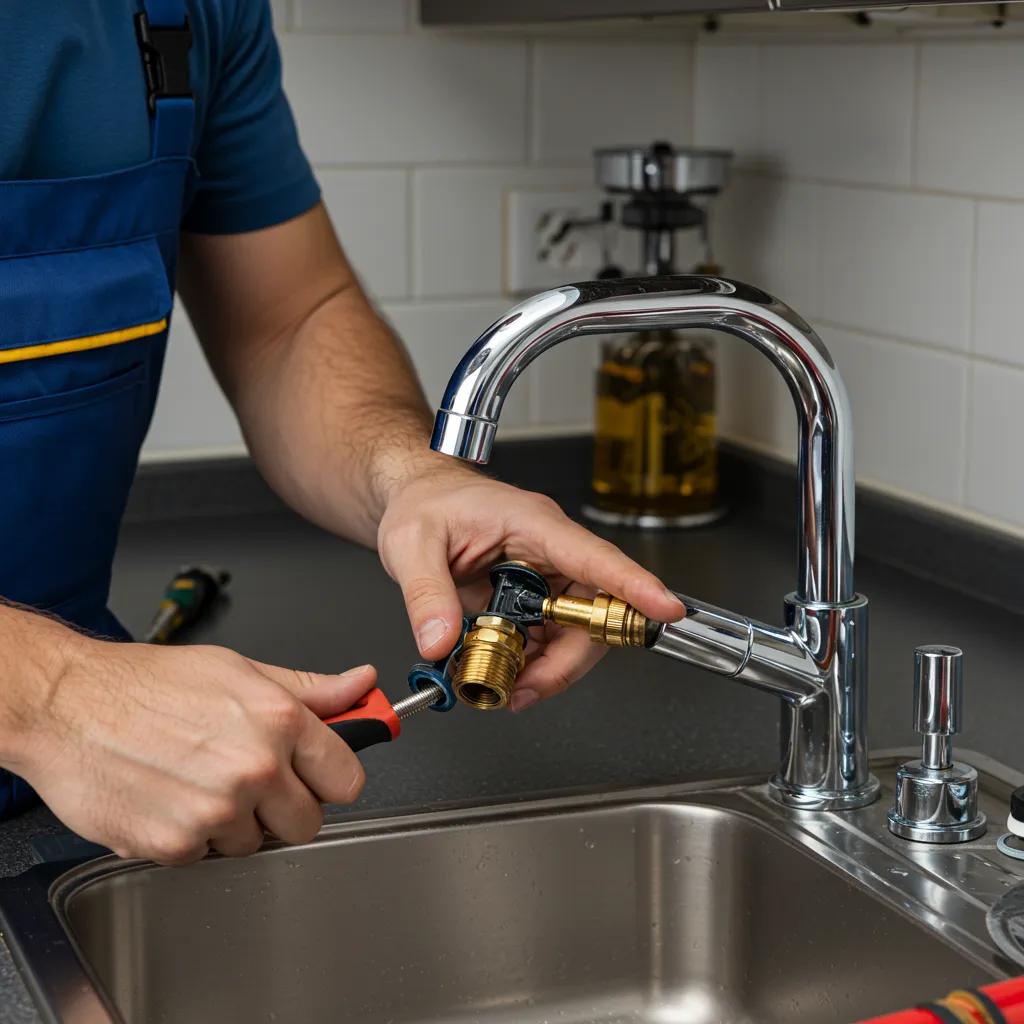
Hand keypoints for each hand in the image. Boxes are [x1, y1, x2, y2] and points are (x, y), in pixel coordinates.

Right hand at [16, 637, 375, 864]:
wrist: (67, 706)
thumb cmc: (147, 683)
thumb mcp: (239, 669)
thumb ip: (309, 688)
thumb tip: (361, 684)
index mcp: (279, 720)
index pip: (347, 777)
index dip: (331, 778)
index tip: (319, 777)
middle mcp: (255, 767)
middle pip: (308, 823)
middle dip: (285, 807)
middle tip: (253, 781)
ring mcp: (216, 811)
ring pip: (256, 843)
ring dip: (235, 822)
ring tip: (200, 780)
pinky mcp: (175, 846)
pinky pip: (205, 857)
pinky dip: (191, 836)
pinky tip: (171, 797)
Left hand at [378, 467, 683, 710]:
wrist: (418, 501)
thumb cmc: (426, 504)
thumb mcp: (411, 545)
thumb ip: (426, 594)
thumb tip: (440, 641)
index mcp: (532, 524)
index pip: (595, 555)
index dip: (634, 585)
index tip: (665, 609)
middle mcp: (549, 550)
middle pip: (593, 609)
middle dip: (568, 658)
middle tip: (527, 688)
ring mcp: (545, 576)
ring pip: (575, 632)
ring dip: (548, 667)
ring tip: (508, 688)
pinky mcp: (533, 597)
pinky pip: (549, 638)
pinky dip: (531, 664)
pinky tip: (506, 674)